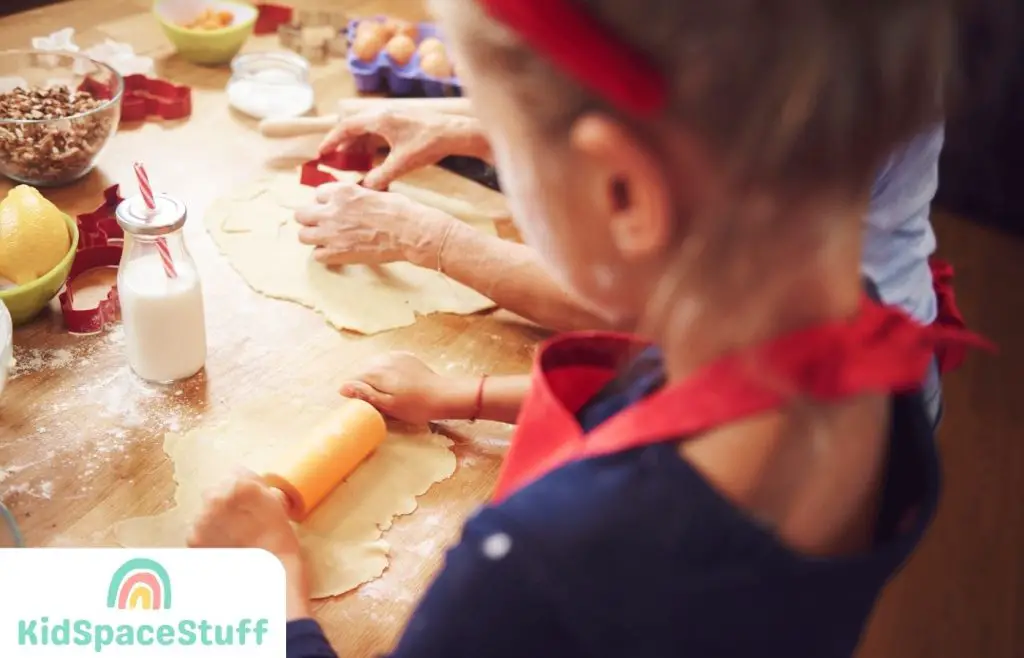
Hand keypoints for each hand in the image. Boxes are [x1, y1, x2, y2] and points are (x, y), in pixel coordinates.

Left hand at [187, 469, 299, 559]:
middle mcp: (216, 497)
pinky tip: (223, 545)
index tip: (247, 503)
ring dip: (213, 521)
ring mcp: (202, 519)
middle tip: (239, 521)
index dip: (240, 489)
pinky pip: (196, 531)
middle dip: (223, 504)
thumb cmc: (277, 537)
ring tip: (231, 536)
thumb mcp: (275, 501)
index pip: (233, 474)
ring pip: (204, 512)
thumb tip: (240, 476)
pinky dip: (206, 538)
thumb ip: (256, 483)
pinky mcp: (193, 538)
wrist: (267, 572)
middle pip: (214, 492)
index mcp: (240, 485)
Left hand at [295, 180, 454, 266]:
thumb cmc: (400, 211)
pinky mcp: (337, 253)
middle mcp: (331, 210)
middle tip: (324, 225)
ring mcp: (331, 233)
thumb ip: (355, 197)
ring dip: (313, 237)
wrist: (410, 232)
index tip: (333, 208)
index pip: (317, 193)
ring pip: (303, 235)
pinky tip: (336, 253)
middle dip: (311, 219)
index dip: (325, 202)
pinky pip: (316, 255)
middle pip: (301, 214)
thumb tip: (351, 203)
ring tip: (327, 240)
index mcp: (342, 191)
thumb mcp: (374, 192)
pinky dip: (325, 255)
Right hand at [318, 110, 487, 189]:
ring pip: (367, 129)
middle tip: (334, 160)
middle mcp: (383, 113)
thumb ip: (381, 176)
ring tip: (351, 163)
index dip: (332, 140)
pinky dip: (371, 144)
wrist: (455, 133)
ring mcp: (393, 115)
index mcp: (379, 119)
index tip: (322, 152)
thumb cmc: (429, 143)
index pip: (346, 126)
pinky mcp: (401, 121)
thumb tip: (365, 188)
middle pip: (354, 127)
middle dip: (343, 144)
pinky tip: (372, 159)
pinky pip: (378, 131)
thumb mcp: (403, 163)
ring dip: (358, 145)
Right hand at [339, 352, 464, 423]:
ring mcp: (395, 355)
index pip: (352, 380)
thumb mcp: (388, 406)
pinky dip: (386, 371)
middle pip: (362, 371)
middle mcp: (382, 359)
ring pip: (374, 365)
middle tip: (379, 401)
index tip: (366, 405)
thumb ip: (365, 394)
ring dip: (375, 378)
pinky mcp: (405, 356)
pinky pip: (387, 362)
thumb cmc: (415, 406)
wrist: (443, 395)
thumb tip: (342, 387)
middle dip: (365, 385)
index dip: (355, 394)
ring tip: (387, 392)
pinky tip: (396, 382)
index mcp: (376, 372)